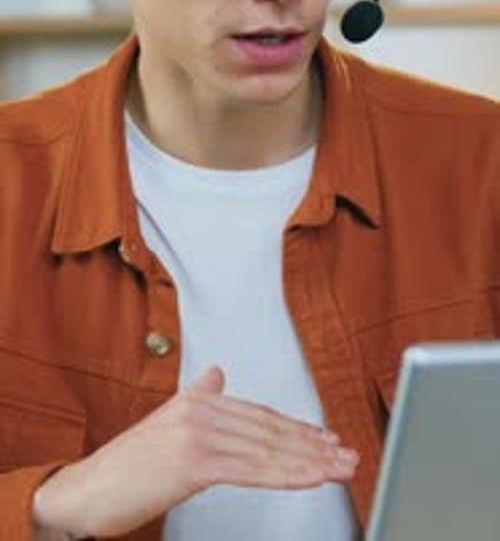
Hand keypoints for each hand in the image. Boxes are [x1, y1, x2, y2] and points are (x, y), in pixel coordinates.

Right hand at [33, 365, 358, 537]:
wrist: (87, 490)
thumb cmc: (125, 467)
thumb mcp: (164, 423)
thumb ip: (196, 397)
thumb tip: (215, 374)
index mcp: (196, 400)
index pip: (259, 414)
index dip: (296, 428)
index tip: (326, 439)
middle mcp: (199, 409)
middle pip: (268, 429)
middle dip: (313, 444)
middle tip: (346, 454)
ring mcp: (196, 433)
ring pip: (266, 448)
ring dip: (309, 460)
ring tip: (339, 468)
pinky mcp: (193, 461)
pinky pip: (251, 469)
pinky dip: (287, 472)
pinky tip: (311, 477)